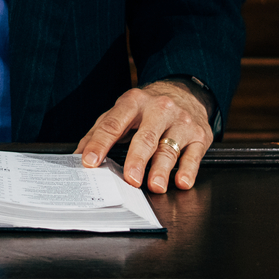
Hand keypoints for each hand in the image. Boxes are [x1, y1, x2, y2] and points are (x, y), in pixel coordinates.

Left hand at [75, 80, 213, 192]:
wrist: (185, 92)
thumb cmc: (147, 109)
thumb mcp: (122, 112)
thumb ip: (99, 131)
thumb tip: (78, 155)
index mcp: (133, 102)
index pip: (113, 124)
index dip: (100, 144)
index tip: (90, 161)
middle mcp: (159, 108)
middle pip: (146, 137)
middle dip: (137, 159)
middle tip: (130, 179)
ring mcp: (181, 121)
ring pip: (170, 147)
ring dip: (162, 169)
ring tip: (155, 186)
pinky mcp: (200, 134)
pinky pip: (194, 154)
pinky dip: (188, 170)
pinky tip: (181, 182)